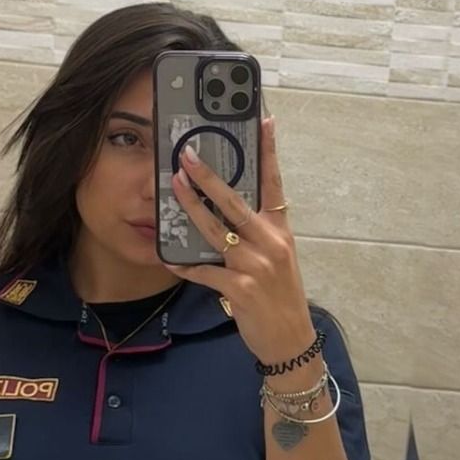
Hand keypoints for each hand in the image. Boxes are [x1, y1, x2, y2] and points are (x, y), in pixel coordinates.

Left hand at [165, 117, 315, 364]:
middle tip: (188, 154)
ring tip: (174, 187)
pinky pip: (205, 272)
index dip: (269, 151)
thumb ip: (259, 233)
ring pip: (217, 230)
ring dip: (192, 208)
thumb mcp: (278, 259)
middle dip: (209, 177)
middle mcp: (270, 243)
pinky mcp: (239, 289)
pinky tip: (169, 259)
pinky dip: (185, 266)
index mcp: (280, 230)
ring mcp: (255, 266)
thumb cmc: (281, 297)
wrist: (290, 340)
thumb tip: (229, 211)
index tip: (264, 119)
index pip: (274, 183)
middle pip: (235, 201)